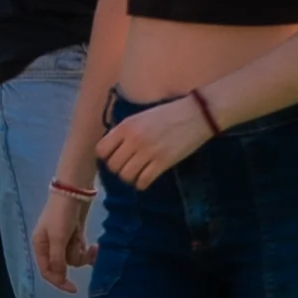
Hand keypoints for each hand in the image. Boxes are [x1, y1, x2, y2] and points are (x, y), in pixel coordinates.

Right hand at [30, 178, 98, 288]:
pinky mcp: (75, 234)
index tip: (75, 288)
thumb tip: (59, 277)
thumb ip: (57, 260)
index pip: (47, 271)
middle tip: (86, 251)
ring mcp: (63, 240)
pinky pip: (80, 250)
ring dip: (82, 253)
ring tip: (90, 243)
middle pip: (63, 265)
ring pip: (73, 258)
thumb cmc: (61, 214)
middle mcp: (50, 245)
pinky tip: (95, 246)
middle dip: (75, 259)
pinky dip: (87, 250)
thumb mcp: (58, 238)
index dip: (60, 282)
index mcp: (40, 246)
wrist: (74, 190)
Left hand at [96, 93, 210, 188]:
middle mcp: (134, 139)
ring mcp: (148, 152)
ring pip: (125, 176)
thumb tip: (113, 146)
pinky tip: (146, 178)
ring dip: (129, 177)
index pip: (101, 149)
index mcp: (126, 126)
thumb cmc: (168, 113)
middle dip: (118, 168)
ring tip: (137, 173)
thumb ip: (126, 130)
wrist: (196, 114)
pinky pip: (143, 181)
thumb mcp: (141, 117)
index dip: (106, 156)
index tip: (114, 157)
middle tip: (127, 166)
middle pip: (113, 165)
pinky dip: (142, 183)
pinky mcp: (163, 163)